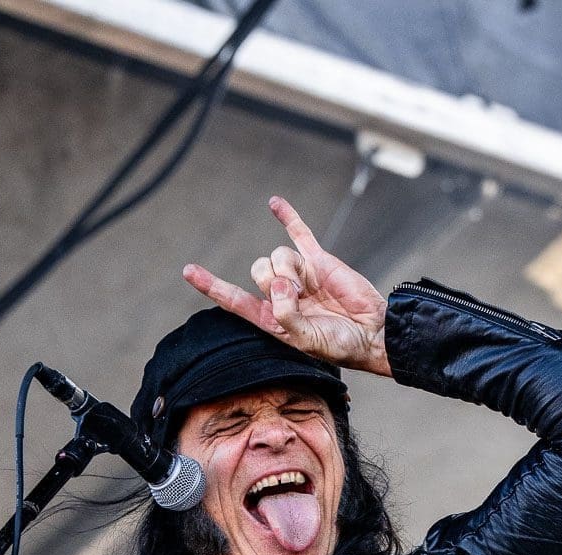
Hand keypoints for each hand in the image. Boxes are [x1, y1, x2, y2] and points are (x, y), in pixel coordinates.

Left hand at [183, 196, 390, 376]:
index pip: (235, 299)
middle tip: (298, 296)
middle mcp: (281, 295)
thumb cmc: (341, 345)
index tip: (188, 270)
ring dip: (290, 268)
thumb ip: (287, 316)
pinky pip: (298, 233)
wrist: (373, 332)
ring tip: (311, 288)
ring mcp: (299, 275)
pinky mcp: (318, 260)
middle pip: (257, 270)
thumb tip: (278, 283)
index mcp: (272, 319)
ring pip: (276, 254)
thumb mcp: (309, 340)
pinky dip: (287, 217)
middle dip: (274, 280)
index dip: (212, 285)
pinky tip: (274, 202)